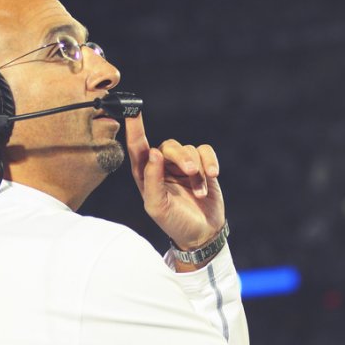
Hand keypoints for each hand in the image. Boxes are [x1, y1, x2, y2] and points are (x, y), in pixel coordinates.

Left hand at [125, 113, 225, 251]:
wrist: (202, 233)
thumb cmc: (174, 222)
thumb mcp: (157, 206)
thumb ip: (152, 179)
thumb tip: (152, 151)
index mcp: (146, 175)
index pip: (138, 148)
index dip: (134, 129)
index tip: (132, 111)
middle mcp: (163, 166)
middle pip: (169, 146)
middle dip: (181, 157)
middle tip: (190, 171)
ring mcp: (183, 165)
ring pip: (189, 149)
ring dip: (197, 169)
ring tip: (200, 191)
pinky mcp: (203, 165)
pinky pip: (205, 151)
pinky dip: (210, 162)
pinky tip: (212, 176)